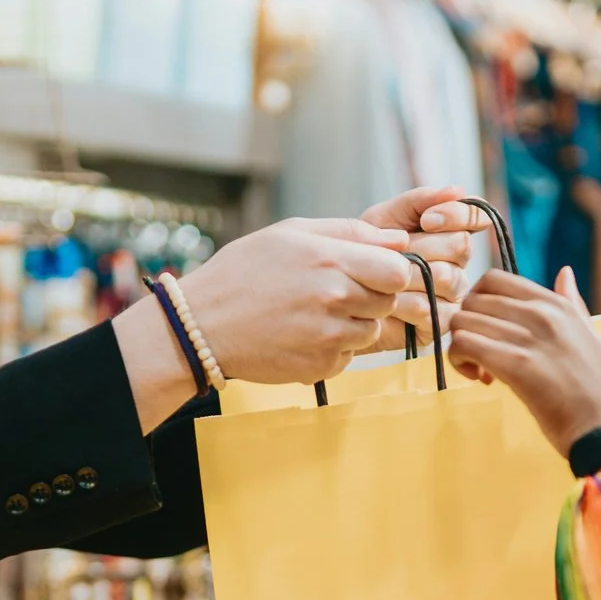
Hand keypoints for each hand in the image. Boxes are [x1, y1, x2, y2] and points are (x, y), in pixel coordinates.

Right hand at [176, 217, 418, 384]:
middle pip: (389, 301)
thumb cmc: (243, 271)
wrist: (202, 324)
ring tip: (315, 314)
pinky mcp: (321, 367)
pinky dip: (334, 347)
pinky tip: (304, 335)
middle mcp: (333, 298)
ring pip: (371, 331)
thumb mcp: (291, 233)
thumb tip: (399, 239)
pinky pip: (349, 356)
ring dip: (354, 323)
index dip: (391, 272)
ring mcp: (328, 336)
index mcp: (329, 260)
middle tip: (337, 293)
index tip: (372, 272)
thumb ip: (349, 232)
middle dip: (372, 297)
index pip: (398, 271)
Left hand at [360, 187, 481, 350]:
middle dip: (422, 245)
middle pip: (460, 246)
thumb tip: (458, 190)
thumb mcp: (388, 216)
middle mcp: (458, 265)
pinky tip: (384, 299)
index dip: (456, 215)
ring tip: (383, 274)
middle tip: (395, 251)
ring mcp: (451, 296)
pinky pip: (430, 308)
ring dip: (408, 272)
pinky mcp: (439, 324)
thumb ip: (420, 200)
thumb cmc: (366, 250)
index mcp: (451, 234)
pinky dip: (401, 302)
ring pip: (446, 277)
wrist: (341, 287)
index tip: (427, 219)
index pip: (475, 217)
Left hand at [449, 267, 600, 457]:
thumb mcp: (590, 334)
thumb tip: (564, 272)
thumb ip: (572, 302)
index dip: (477, 302)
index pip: (494, 279)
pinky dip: (459, 361)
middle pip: (473, 301)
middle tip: (481, 354)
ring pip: (462, 322)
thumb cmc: (597, 388)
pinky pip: (463, 345)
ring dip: (461, 345)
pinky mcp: (514, 365)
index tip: (486, 328)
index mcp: (556, 304)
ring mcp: (527, 337)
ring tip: (480, 369)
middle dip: (467, 326)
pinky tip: (478, 377)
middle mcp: (540, 313)